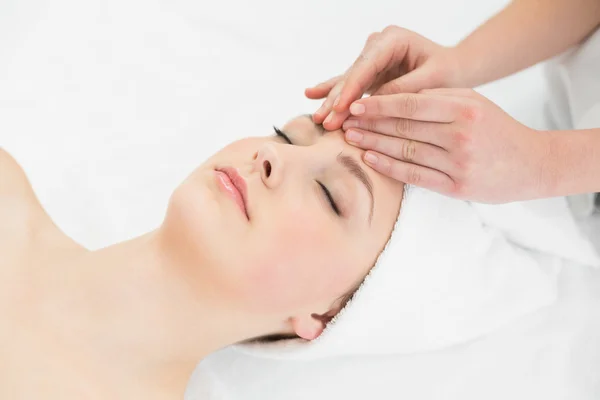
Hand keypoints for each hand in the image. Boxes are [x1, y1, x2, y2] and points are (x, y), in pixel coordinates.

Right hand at [305, 25, 461, 130]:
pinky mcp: (369, 72)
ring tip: (317, 118)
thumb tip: (372, 106)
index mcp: (393, 39)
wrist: (455, 70)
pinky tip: (310, 94)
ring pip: (347, 82)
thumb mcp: (432, 81)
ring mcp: (371, 58)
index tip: (340, 109)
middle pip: (352, 75)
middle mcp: (378, 44)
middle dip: (338, 100)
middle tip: (324, 121)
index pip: (366, 66)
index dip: (351, 89)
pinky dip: (332, 92)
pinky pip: (348, 84)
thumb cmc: (449, 74)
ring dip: (333, 102)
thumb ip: (402, 91)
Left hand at [342, 89, 550, 202]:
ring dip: (373, 145)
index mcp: (464, 108)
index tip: (356, 106)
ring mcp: (458, 163)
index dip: (379, 106)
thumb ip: (438, 98)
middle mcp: (461, 135)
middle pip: (403, 129)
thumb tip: (394, 99)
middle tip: (344, 124)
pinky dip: (389, 167)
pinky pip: (415, 176)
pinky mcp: (457, 187)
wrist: (532, 164)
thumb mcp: (473, 102)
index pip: (410, 106)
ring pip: (405, 152)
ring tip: (352, 139)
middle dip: (369, 125)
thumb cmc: (496, 128)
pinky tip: (370, 159)